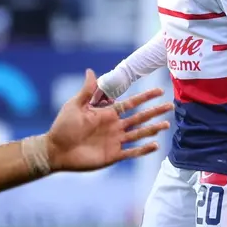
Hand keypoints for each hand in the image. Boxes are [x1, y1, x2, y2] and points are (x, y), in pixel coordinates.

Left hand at [46, 69, 172, 172]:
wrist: (56, 150)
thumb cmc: (63, 127)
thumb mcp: (75, 105)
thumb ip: (86, 90)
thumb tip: (90, 70)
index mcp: (107, 114)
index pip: (130, 104)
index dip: (145, 98)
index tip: (159, 91)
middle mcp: (114, 127)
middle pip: (139, 118)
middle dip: (155, 112)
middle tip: (170, 106)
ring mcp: (115, 141)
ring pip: (139, 134)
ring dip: (152, 129)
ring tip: (166, 124)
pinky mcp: (113, 155)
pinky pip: (131, 152)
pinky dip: (143, 149)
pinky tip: (155, 145)